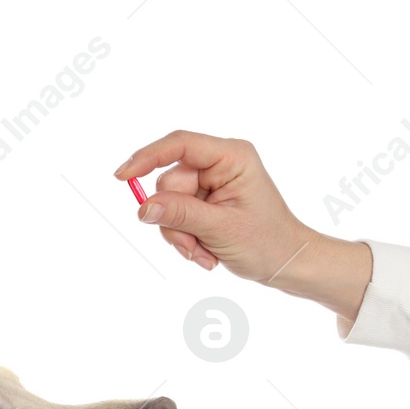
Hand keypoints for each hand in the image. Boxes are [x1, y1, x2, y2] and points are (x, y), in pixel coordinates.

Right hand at [115, 130, 370, 321]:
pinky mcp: (206, 201)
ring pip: (169, 203)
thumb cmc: (267, 242)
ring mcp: (212, 183)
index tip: (122, 177)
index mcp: (231, 156)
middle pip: (169, 182)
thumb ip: (180, 215)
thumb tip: (143, 207)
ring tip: (204, 253)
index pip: (179, 145)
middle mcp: (220, 163)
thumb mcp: (220, 229)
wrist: (287, 263)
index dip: (147, 158)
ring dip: (181, 234)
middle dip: (175, 219)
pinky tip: (206, 252)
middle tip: (192, 246)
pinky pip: (177, 216)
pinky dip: (186, 238)